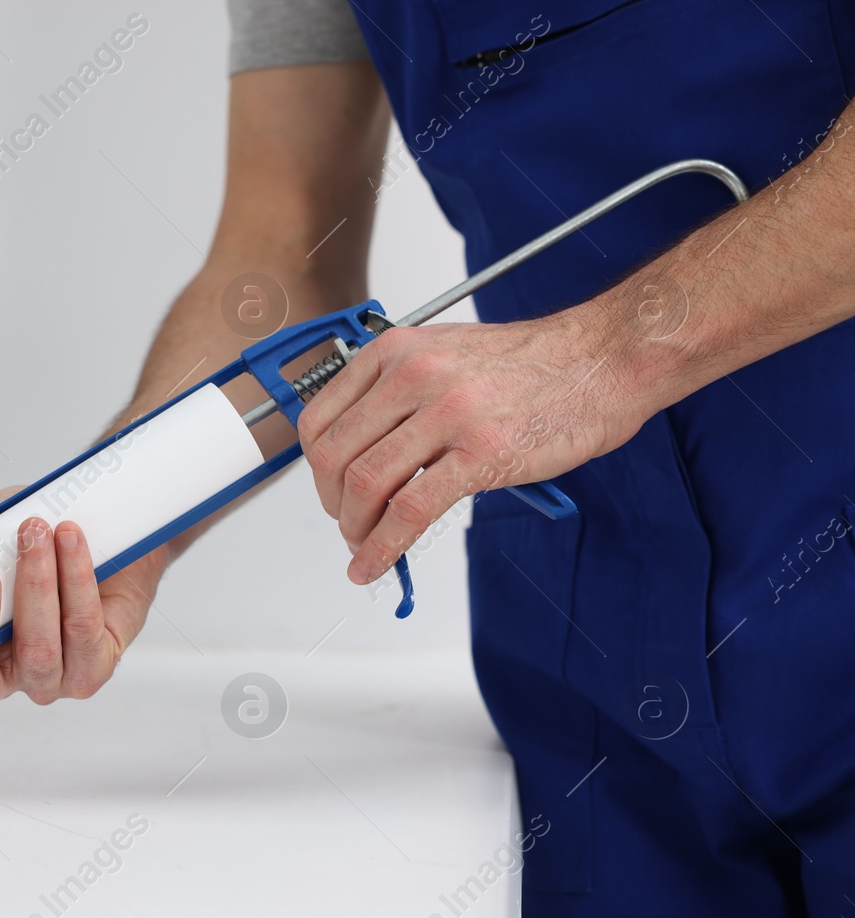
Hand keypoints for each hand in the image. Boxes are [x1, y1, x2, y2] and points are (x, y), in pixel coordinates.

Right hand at [0, 487, 165, 751]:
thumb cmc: (24, 542)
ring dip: (35, 586)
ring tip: (33, 532)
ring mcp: (49, 677)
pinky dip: (74, 581)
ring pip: (35, 654)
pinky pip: (80, 633)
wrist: (103, 523)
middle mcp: (1, 675)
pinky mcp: (95, 667)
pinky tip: (69, 542)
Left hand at [297, 313, 646, 584]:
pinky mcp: (482, 453)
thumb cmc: (532, 363)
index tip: (327, 489)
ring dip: (354, 528)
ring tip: (362, 546)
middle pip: (336, 456)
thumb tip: (362, 443)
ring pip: (367, 484)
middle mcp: (413, 377)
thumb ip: (399, 389)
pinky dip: (382, 548)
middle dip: (331, 502)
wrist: (603, 360)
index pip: (320, 419)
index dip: (314, 467)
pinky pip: (411, 511)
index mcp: (396, 351)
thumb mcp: (445, 353)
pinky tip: (375, 566)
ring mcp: (447, 414)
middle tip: (346, 523)